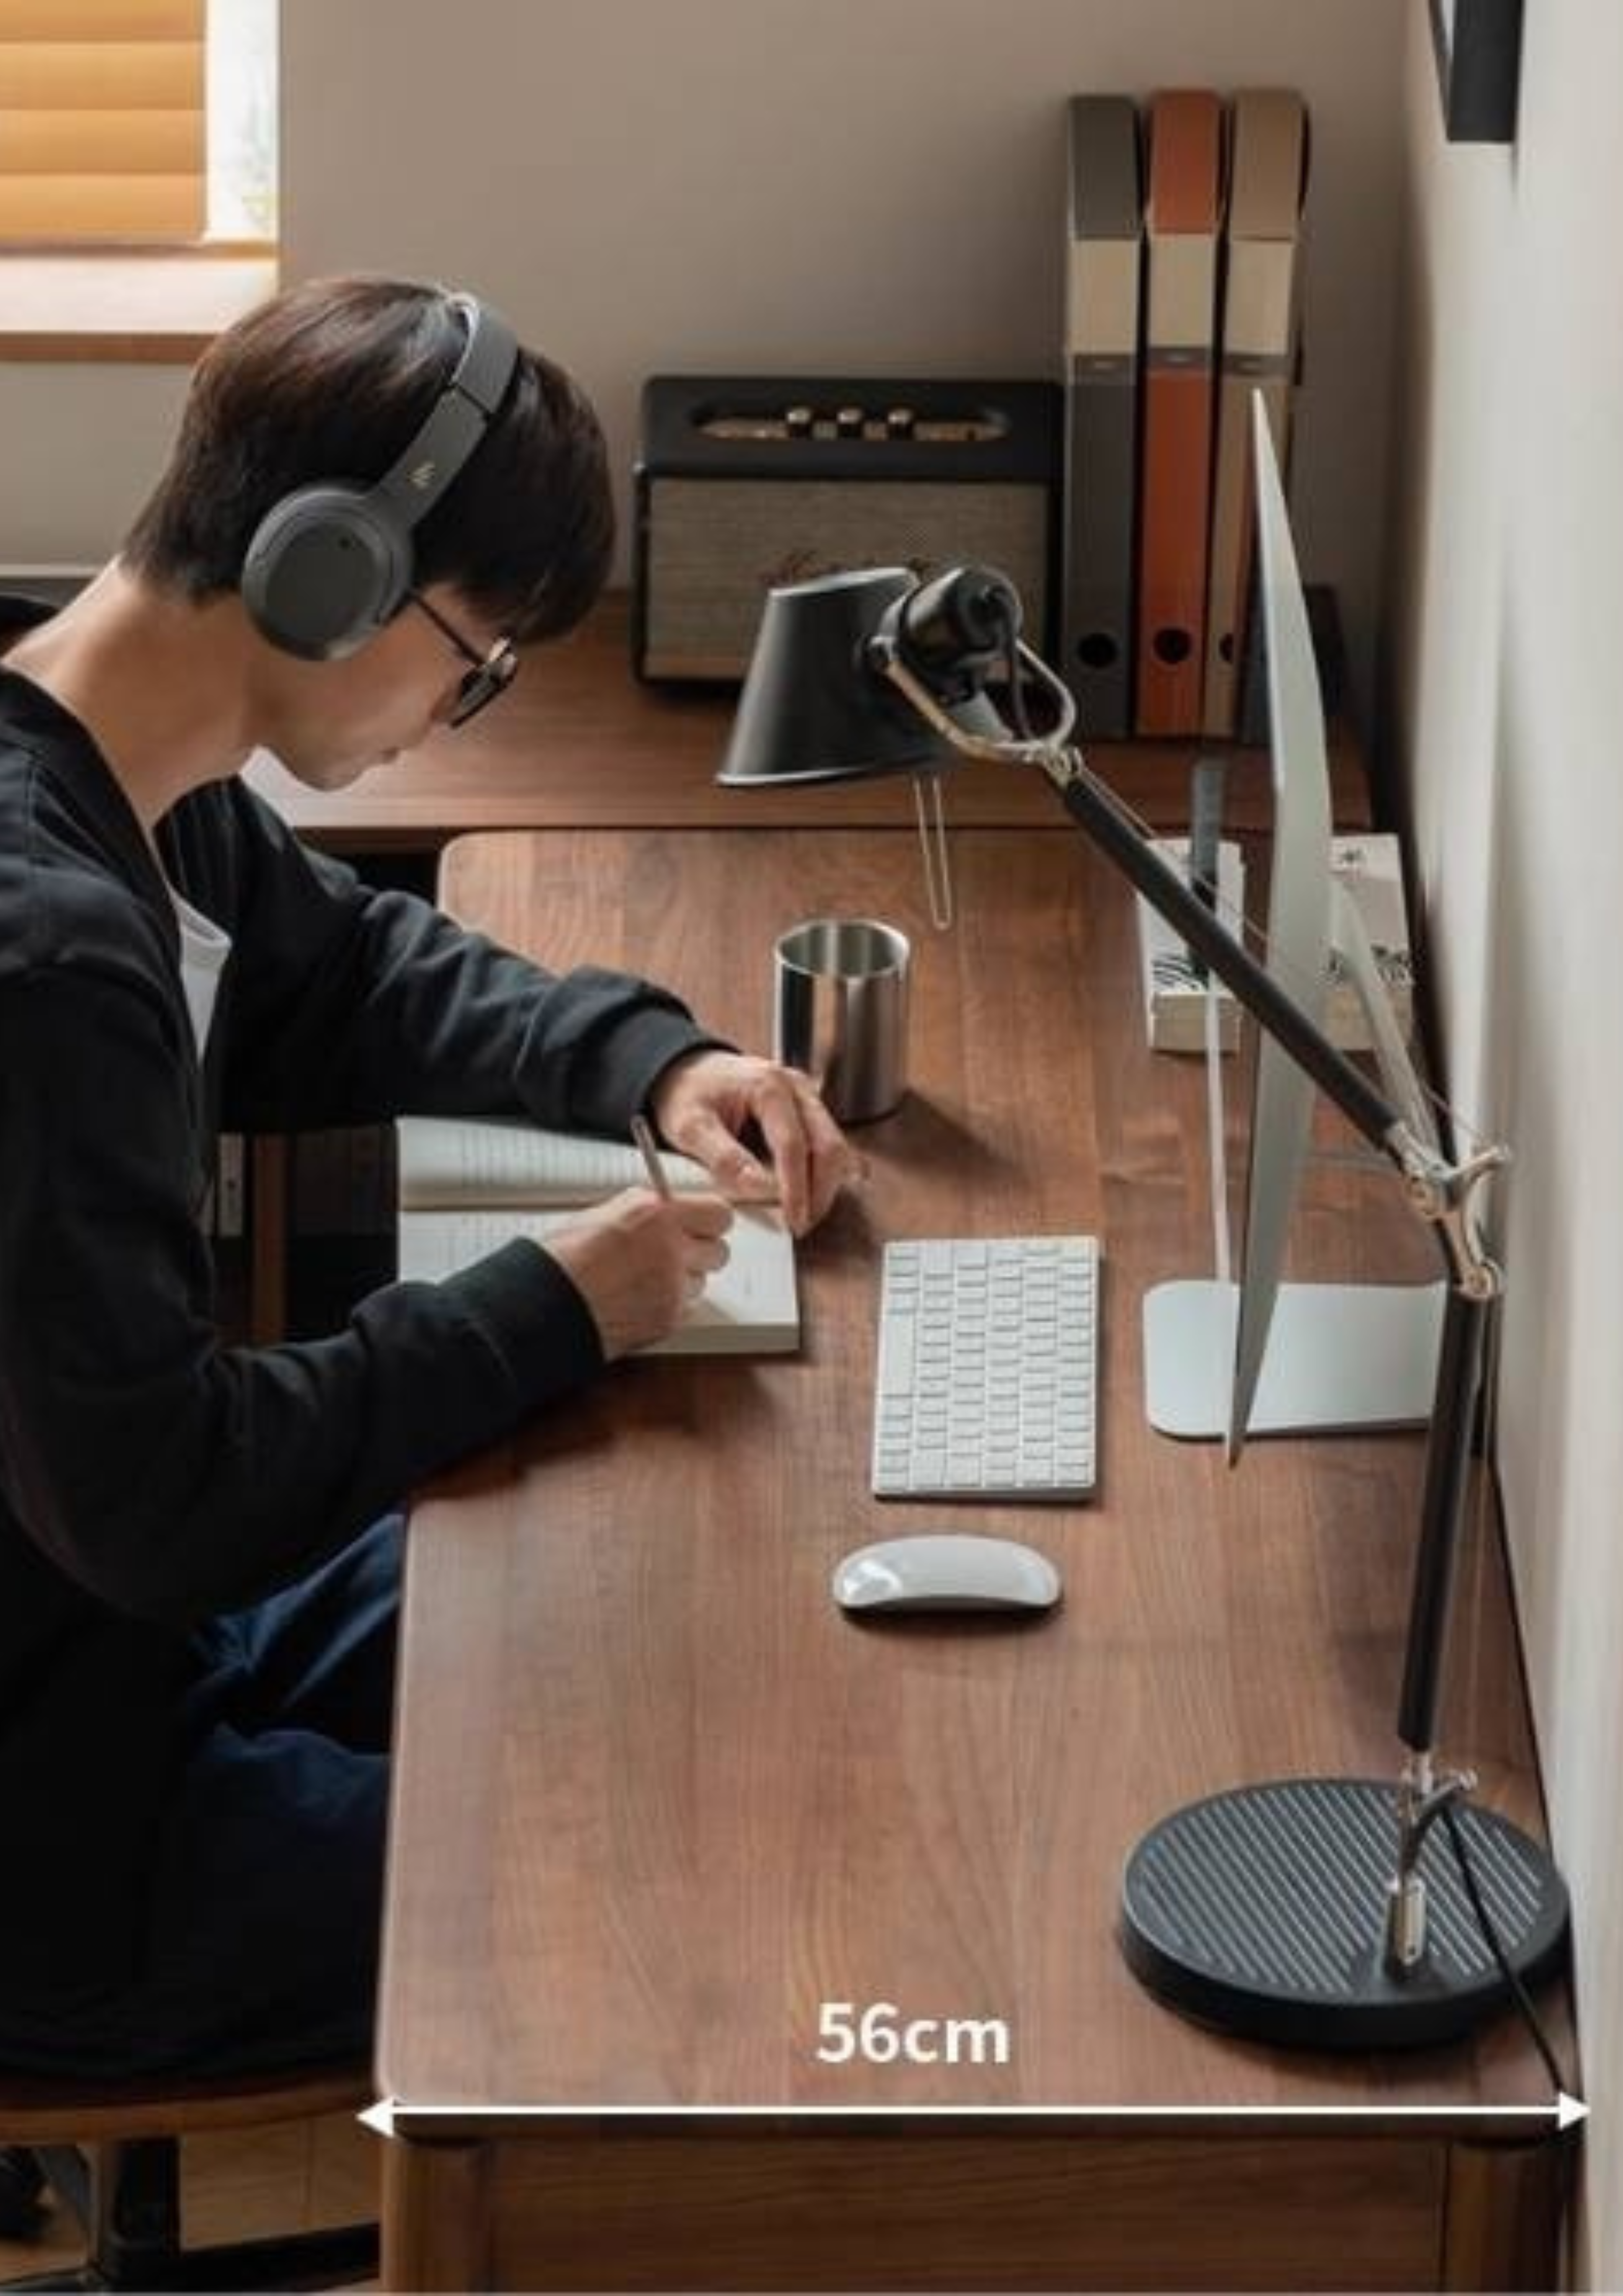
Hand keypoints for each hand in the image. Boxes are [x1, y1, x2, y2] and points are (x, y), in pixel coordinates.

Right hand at [538, 1187, 732, 1359]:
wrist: (545, 1303)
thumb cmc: (564, 1258)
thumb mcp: (606, 1214)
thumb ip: (649, 1212)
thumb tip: (673, 1213)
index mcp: (656, 1212)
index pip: (719, 1213)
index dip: (709, 1221)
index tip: (701, 1225)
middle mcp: (671, 1247)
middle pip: (719, 1251)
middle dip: (701, 1252)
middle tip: (677, 1253)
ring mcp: (672, 1286)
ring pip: (702, 1281)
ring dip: (684, 1280)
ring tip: (646, 1279)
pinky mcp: (669, 1318)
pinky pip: (687, 1308)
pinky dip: (671, 1305)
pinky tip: (641, 1299)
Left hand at [648, 1050, 863, 1235]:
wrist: (688, 1071)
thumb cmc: (687, 1095)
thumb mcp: (690, 1126)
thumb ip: (723, 1157)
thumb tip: (759, 1188)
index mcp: (768, 1086)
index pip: (794, 1144)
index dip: (796, 1188)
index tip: (793, 1221)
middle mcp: (796, 1087)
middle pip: (829, 1145)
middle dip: (820, 1191)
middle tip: (802, 1225)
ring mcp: (807, 1097)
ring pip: (836, 1146)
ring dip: (826, 1184)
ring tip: (803, 1214)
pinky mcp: (809, 1110)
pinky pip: (829, 1144)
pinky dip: (825, 1173)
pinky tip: (809, 1195)